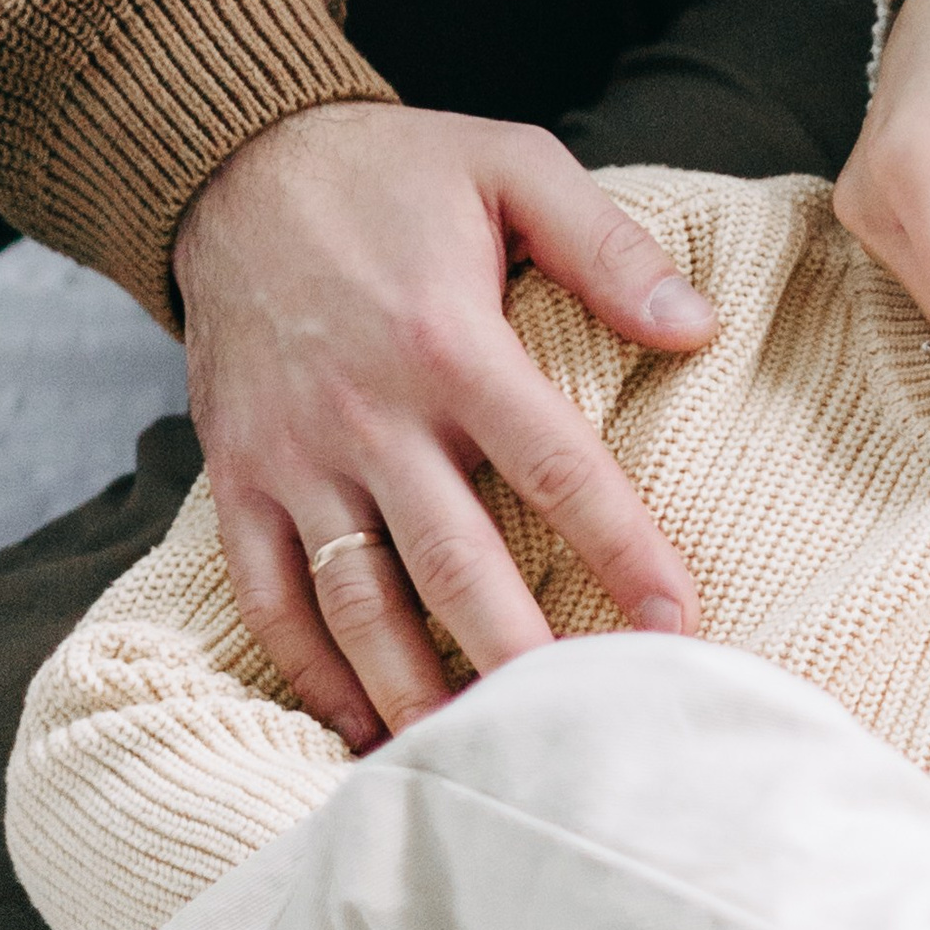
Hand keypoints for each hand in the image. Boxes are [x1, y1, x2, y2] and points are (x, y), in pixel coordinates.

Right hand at [174, 102, 714, 748]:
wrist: (230, 165)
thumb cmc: (396, 172)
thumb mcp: (515, 167)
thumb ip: (608, 249)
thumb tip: (698, 326)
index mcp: (451, 345)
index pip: (558, 471)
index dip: (624, 555)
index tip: (683, 627)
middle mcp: (370, 415)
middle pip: (457, 565)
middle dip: (524, 660)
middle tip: (585, 733)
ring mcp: (295, 456)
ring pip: (359, 601)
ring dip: (416, 689)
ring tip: (476, 764)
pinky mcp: (238, 476)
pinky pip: (268, 593)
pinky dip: (310, 669)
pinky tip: (361, 726)